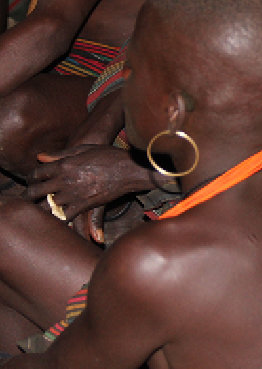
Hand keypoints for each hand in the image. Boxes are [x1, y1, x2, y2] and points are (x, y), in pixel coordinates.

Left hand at [25, 146, 151, 233]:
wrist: (129, 169)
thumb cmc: (109, 155)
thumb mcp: (84, 149)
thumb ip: (60, 153)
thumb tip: (39, 156)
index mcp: (63, 165)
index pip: (37, 173)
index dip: (31, 177)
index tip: (32, 180)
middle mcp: (64, 180)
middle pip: (36, 191)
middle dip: (28, 195)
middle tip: (25, 198)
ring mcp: (73, 194)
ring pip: (46, 206)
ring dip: (39, 208)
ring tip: (35, 211)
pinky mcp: (83, 206)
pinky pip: (63, 216)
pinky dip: (56, 219)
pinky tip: (53, 219)